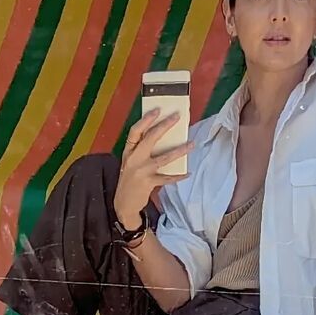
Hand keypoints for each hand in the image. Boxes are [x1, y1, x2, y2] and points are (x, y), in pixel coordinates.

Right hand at [114, 108, 194, 225]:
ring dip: (180, 150)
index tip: (157, 110)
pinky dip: (178, 176)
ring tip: (192, 144)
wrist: (123, 205)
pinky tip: (188, 173)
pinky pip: (167, 178)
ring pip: (164, 157)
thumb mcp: (130, 163)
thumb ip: (140, 151)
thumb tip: (160, 137)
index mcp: (128, 152)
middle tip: (176, 117)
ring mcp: (141, 171)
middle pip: (150, 138)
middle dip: (165, 126)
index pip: (135, 132)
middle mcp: (133, 159)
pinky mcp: (148, 183)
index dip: (146, 120)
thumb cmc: (129, 181)